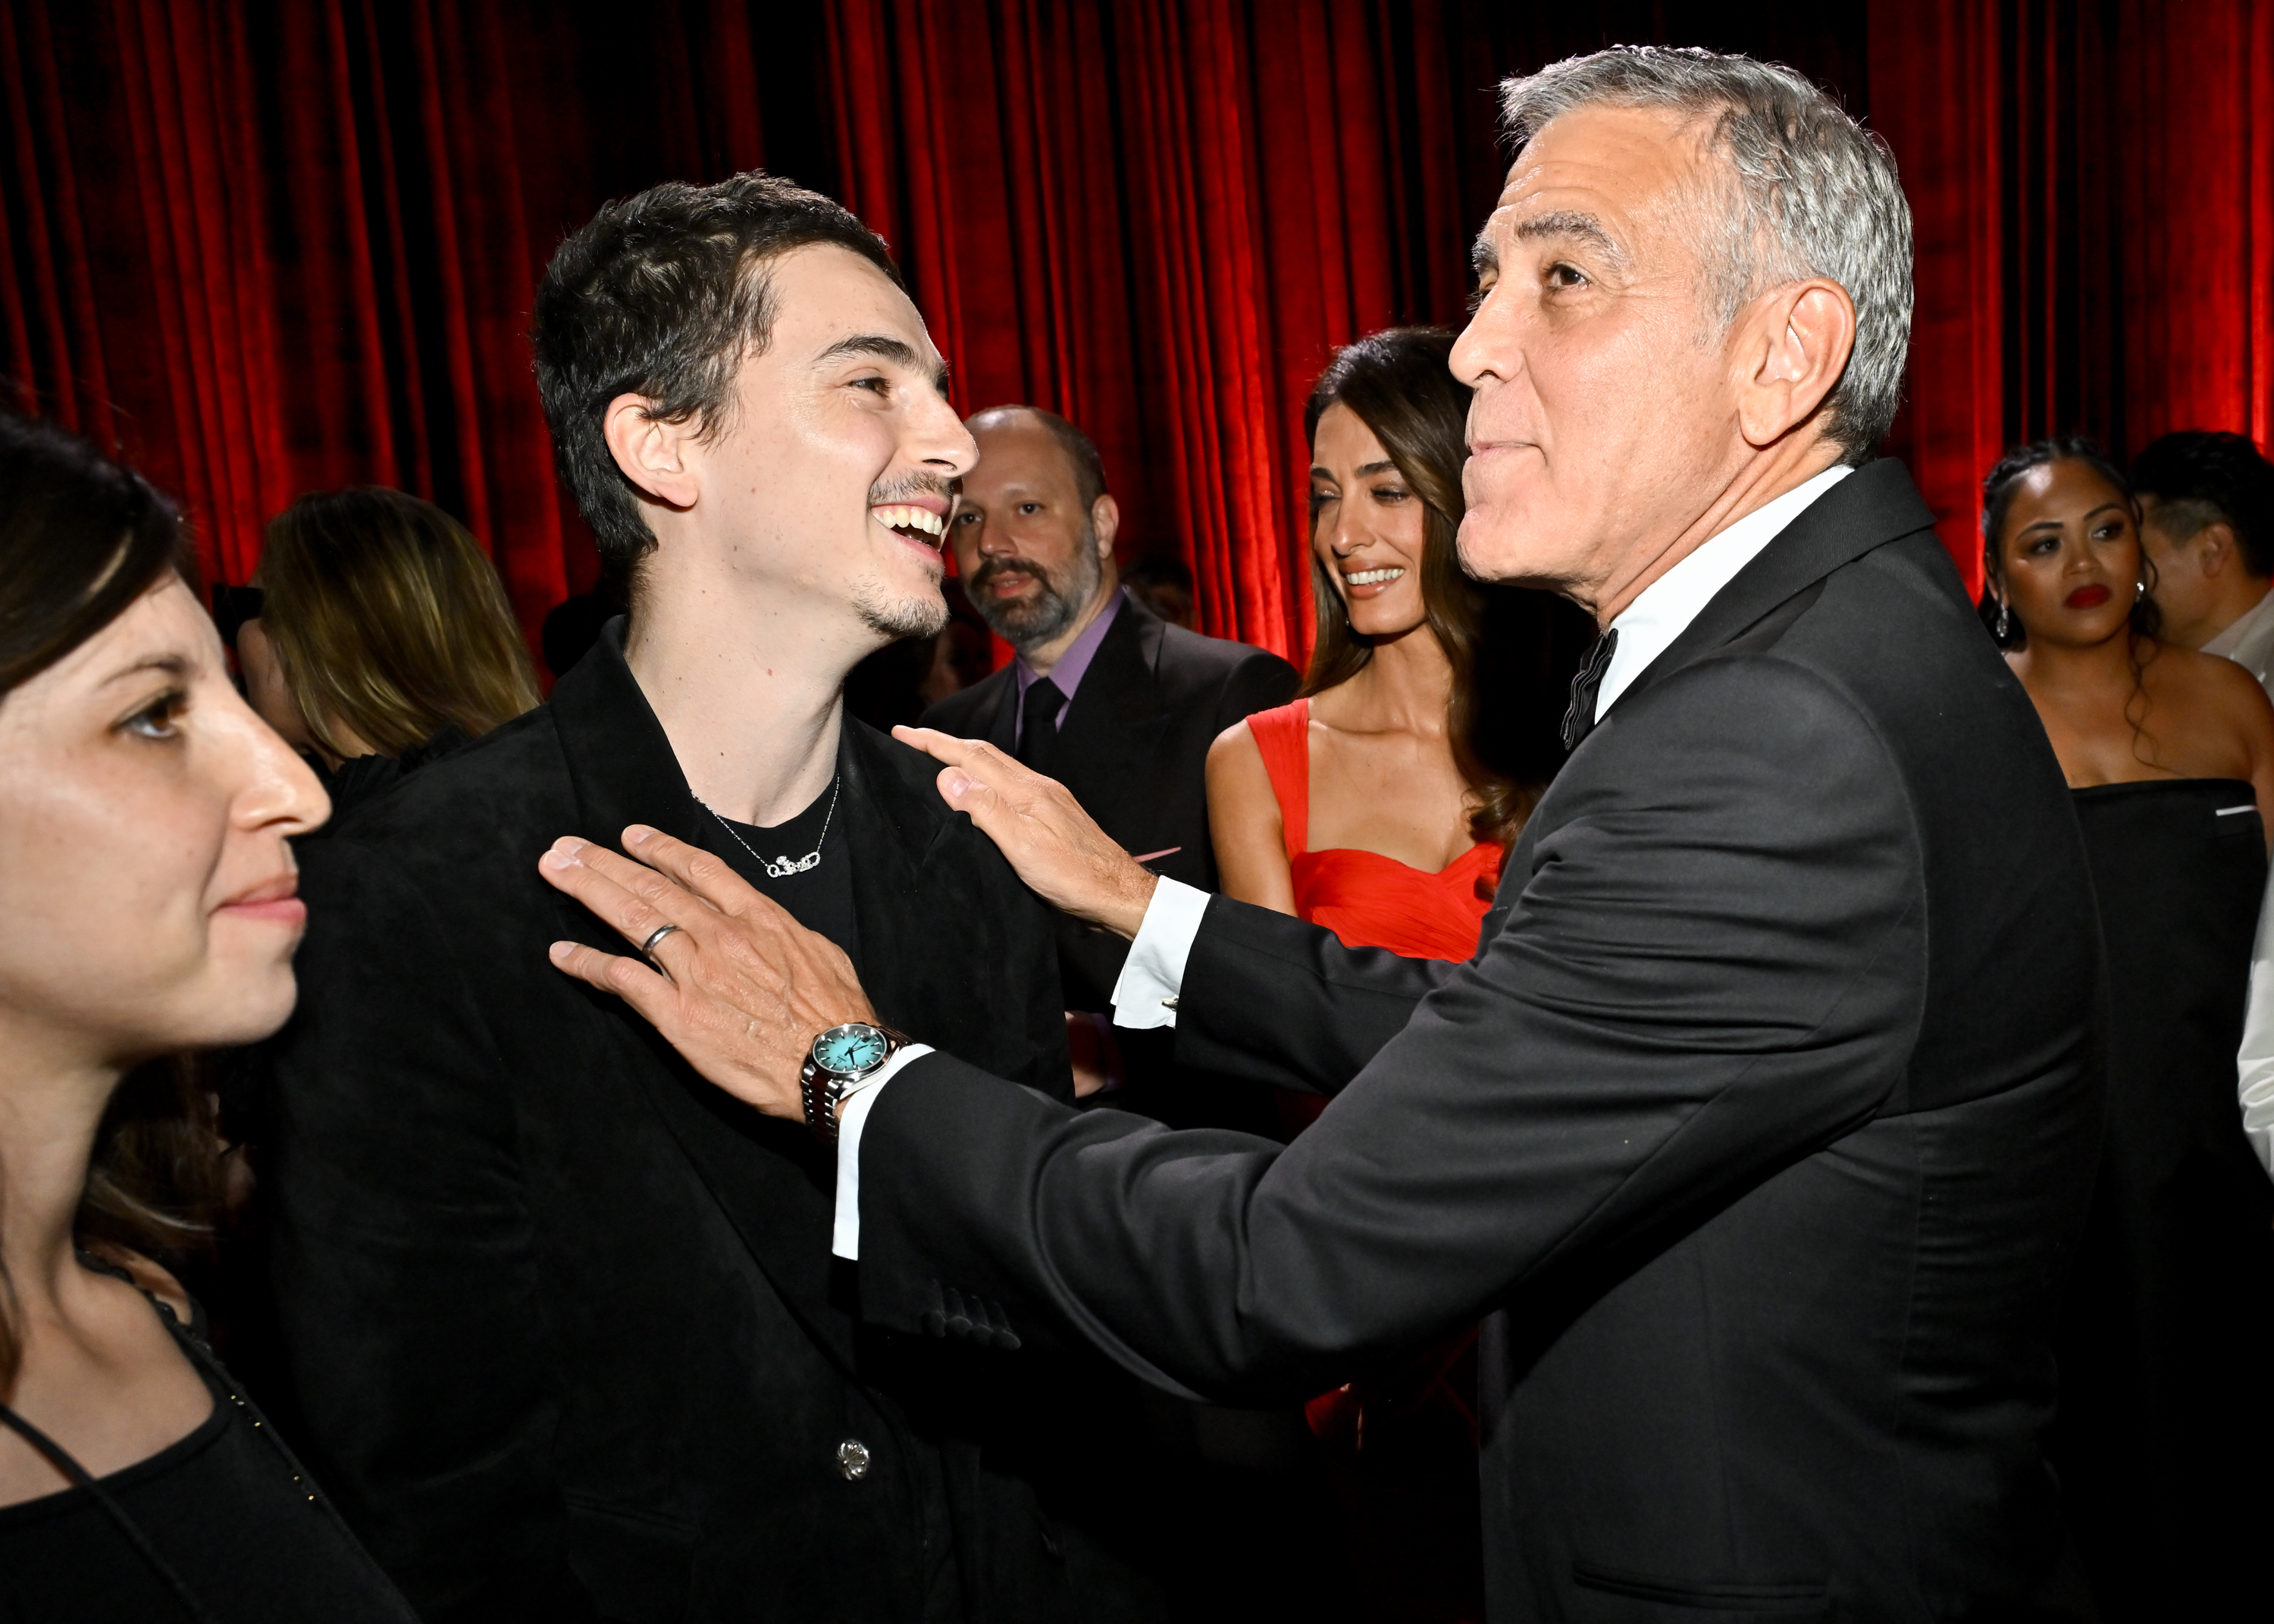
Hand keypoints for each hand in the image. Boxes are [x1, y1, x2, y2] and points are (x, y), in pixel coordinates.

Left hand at [537, 825, 874, 1121]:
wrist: (836, 1062)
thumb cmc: (838, 1015)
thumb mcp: (821, 952)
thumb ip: (782, 932)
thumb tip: (767, 924)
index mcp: (758, 917)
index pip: (698, 870)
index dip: (660, 848)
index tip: (631, 836)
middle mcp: (720, 935)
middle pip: (652, 886)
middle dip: (604, 862)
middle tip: (566, 846)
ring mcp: (696, 972)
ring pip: (631, 919)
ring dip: (587, 891)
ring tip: (555, 872)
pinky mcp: (678, 1014)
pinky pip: (622, 980)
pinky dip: (588, 963)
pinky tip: (562, 953)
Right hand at [892, 727, 1157, 938]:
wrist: (1118, 894)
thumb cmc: (1074, 876)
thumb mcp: (1023, 846)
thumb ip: (985, 810)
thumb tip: (947, 776)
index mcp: (1026, 790)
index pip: (971, 756)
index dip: (934, 744)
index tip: (901, 733)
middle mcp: (1037, 787)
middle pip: (985, 754)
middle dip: (946, 744)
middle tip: (913, 739)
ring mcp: (1048, 799)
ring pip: (999, 767)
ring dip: (967, 758)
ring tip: (940, 758)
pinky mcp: (1055, 815)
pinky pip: (1011, 784)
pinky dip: (986, 778)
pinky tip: (983, 792)